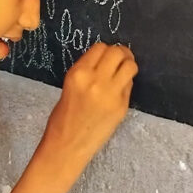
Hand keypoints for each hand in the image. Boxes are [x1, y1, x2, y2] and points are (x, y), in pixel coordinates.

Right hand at [40, 43, 136, 168]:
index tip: (107, 56)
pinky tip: (120, 88)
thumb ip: (88, 71)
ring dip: (128, 65)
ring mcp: (111, 93)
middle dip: (120, 53)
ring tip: (124, 71)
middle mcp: (96, 80)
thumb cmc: (63, 117)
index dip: (105, 50)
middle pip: (117, 52)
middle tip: (120, 60)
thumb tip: (107, 61)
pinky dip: (127, 82)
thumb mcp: (70, 86)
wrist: (67, 145)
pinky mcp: (122, 106)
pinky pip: (130, 84)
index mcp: (78, 73)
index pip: (100, 47)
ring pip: (129, 65)